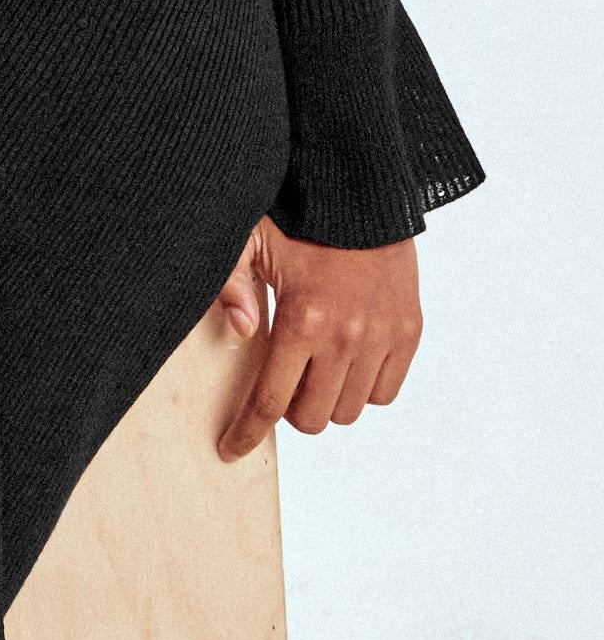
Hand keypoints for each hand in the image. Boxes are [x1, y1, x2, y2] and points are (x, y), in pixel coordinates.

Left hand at [214, 214, 421, 461]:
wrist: (363, 188)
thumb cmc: (300, 213)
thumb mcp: (250, 239)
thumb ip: (233, 286)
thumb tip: (239, 333)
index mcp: (303, 319)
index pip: (271, 400)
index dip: (247, 432)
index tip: (230, 450)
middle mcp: (347, 336)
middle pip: (312, 417)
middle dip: (290, 409)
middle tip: (282, 379)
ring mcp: (383, 337)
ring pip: (350, 410)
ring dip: (327, 399)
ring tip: (314, 365)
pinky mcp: (409, 332)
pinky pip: (386, 392)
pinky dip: (364, 387)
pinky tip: (346, 359)